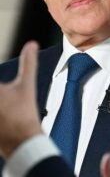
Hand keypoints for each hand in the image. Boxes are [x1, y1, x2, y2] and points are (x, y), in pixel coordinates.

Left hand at [0, 41, 41, 158]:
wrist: (22, 140)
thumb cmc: (24, 112)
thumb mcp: (27, 84)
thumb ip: (28, 63)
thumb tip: (32, 44)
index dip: (1, 86)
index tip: (4, 86)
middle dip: (1, 92)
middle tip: (6, 95)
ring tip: (5, 102)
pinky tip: (2, 110)